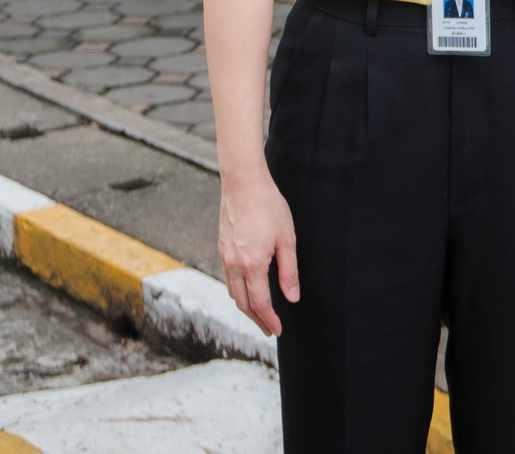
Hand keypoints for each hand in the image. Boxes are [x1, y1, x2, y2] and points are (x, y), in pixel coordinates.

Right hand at [218, 170, 297, 336]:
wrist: (243, 184)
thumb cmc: (269, 207)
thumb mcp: (287, 239)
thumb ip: (289, 271)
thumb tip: (292, 297)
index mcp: (252, 264)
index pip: (259, 303)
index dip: (269, 320)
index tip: (277, 331)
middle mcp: (234, 264)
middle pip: (242, 302)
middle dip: (256, 319)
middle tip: (269, 329)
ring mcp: (225, 256)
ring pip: (232, 291)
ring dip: (245, 306)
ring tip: (259, 314)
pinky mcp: (222, 248)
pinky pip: (228, 278)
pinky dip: (237, 290)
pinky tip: (247, 290)